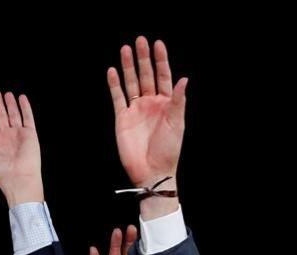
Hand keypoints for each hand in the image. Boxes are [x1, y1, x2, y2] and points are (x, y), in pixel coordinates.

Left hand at [0, 92, 43, 206]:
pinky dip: (25, 107)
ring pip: (13, 115)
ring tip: (6, 94)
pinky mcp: (30, 134)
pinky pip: (27, 117)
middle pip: (0, 116)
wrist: (19, 179)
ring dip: (10, 104)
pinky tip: (21, 98)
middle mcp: (6, 137)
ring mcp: (18, 135)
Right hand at [109, 37, 186, 187]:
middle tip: (140, 41)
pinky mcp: (123, 118)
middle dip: (143, 58)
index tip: (158, 44)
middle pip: (146, 75)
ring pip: (131, 83)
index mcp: (167, 103)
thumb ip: (178, 101)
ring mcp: (136, 110)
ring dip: (128, 67)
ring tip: (125, 50)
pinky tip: (112, 71)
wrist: (152, 171)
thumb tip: (184, 79)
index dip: (160, 60)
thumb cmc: (168, 150)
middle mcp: (151, 103)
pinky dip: (114, 85)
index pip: (163, 76)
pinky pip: (117, 98)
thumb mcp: (177, 124)